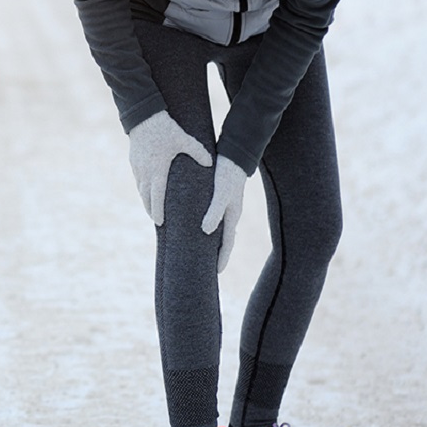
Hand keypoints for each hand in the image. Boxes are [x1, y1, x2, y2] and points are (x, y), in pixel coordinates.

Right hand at [127, 111, 211, 225]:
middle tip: (158, 221)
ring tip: (152, 210)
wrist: (143, 116)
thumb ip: (198, 152)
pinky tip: (147, 190)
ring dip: (146, 200)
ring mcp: (137, 167)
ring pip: (141, 189)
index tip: (159, 222)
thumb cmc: (165, 128)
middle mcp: (145, 171)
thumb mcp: (184, 139)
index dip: (157, 210)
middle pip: (146, 197)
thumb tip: (211, 163)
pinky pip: (138, 180)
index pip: (156, 196)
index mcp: (157, 169)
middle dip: (151, 210)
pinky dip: (143, 189)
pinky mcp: (134, 161)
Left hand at [201, 156, 248, 272]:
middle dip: (214, 254)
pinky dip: (203, 225)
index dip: (222, 258)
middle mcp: (228, 213)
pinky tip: (193, 227)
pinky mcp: (216, 197)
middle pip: (222, 239)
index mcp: (232, 215)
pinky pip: (209, 216)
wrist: (233, 153)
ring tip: (197, 252)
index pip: (228, 243)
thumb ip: (214, 211)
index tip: (216, 273)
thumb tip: (205, 231)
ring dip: (208, 241)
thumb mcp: (221, 192)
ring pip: (215, 228)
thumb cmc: (228, 173)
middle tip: (205, 268)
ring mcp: (223, 205)